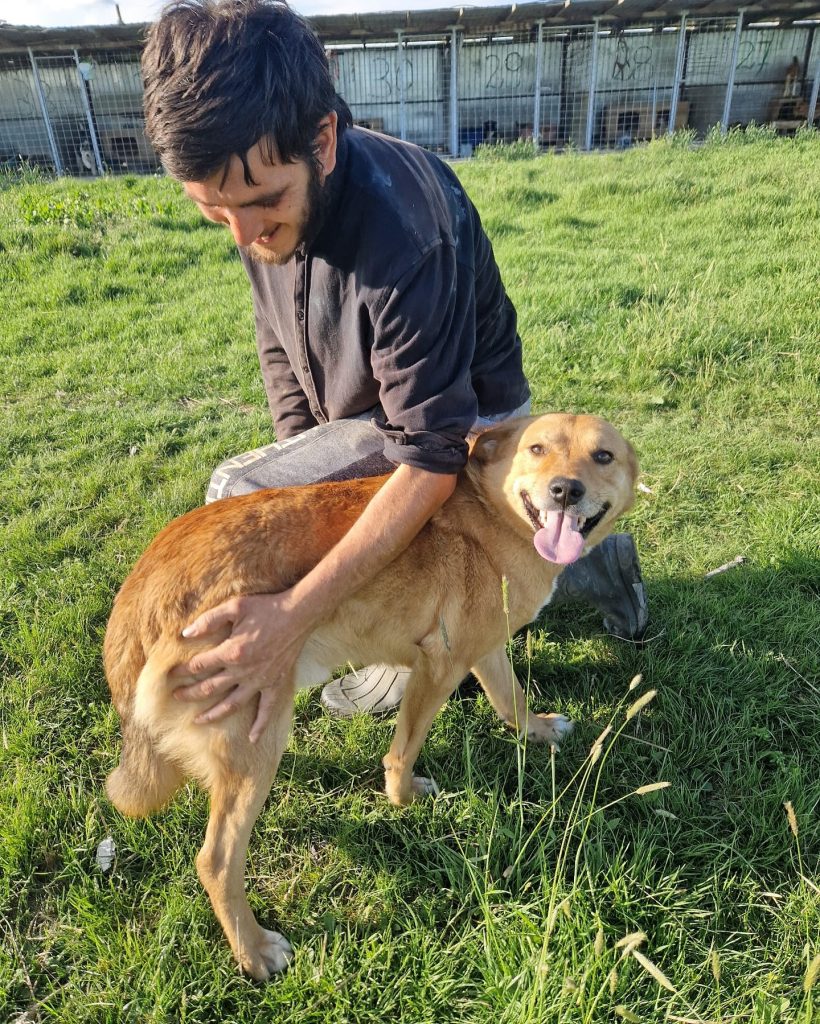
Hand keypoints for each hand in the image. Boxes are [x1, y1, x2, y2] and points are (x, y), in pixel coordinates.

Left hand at [170, 592, 309, 742]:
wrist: (298, 614)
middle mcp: (243, 671)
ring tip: (198, 721)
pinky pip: (267, 710)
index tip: (171, 672)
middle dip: (189, 694)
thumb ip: (209, 620)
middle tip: (176, 696)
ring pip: (232, 705)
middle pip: (210, 688)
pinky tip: (252, 739)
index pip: (199, 665)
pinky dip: (260, 725)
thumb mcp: (235, 606)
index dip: (182, 669)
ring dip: (213, 715)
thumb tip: (185, 633)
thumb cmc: (266, 608)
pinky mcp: (275, 684)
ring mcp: (260, 681)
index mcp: (231, 652)